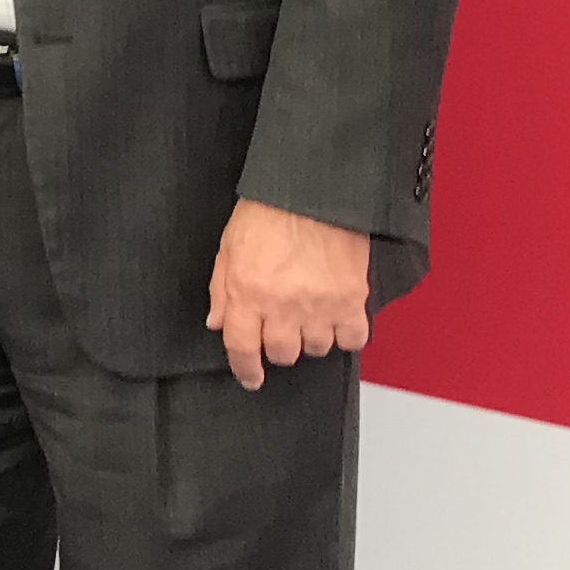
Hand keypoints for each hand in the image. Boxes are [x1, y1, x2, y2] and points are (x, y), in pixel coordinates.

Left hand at [207, 200, 371, 389]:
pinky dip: (346, 336)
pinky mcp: (351, 300)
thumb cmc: (268, 213)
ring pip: (315, 349)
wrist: (310, 192)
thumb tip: (218, 323)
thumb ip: (221, 290)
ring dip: (310, 339)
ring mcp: (318, 306)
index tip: (250, 377)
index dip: (245, 369)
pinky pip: (352, 339)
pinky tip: (338, 322)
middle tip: (281, 330)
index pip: (241, 348)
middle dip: (278, 347)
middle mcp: (281, 307)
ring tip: (309, 318)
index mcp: (246, 294)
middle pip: (281, 353)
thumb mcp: (228, 249)